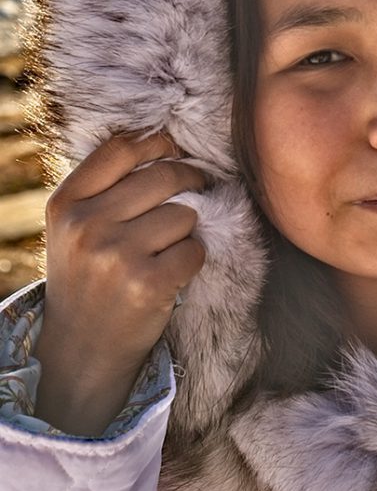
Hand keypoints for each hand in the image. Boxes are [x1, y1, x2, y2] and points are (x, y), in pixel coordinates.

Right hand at [34, 132, 206, 434]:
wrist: (81, 349)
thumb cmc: (88, 277)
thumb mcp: (76, 227)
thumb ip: (108, 186)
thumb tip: (169, 141)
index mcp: (66, 204)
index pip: (122, 149)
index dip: (160, 143)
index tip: (177, 149)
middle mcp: (86, 226)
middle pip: (165, 177)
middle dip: (190, 182)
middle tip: (197, 192)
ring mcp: (116, 255)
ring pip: (185, 214)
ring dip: (188, 230)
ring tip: (166, 249)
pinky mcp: (147, 283)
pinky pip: (195, 249)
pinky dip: (193, 259)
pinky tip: (172, 274)